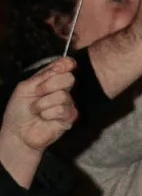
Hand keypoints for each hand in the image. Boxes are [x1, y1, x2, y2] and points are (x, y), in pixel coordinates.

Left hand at [0, 55, 78, 185]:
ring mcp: (67, 104)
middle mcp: (61, 90)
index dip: (66, 64)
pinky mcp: (70, 118)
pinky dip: (48, 114)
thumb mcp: (26, 87)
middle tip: (37, 93)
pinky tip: (44, 118)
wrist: (18, 132)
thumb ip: (44, 75)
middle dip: (48, 85)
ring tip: (37, 110)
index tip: (63, 66)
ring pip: (63, 96)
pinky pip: (62, 110)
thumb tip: (64, 63)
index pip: (65, 65)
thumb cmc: (19, 111)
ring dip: (43, 104)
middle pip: (68, 78)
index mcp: (50, 80)